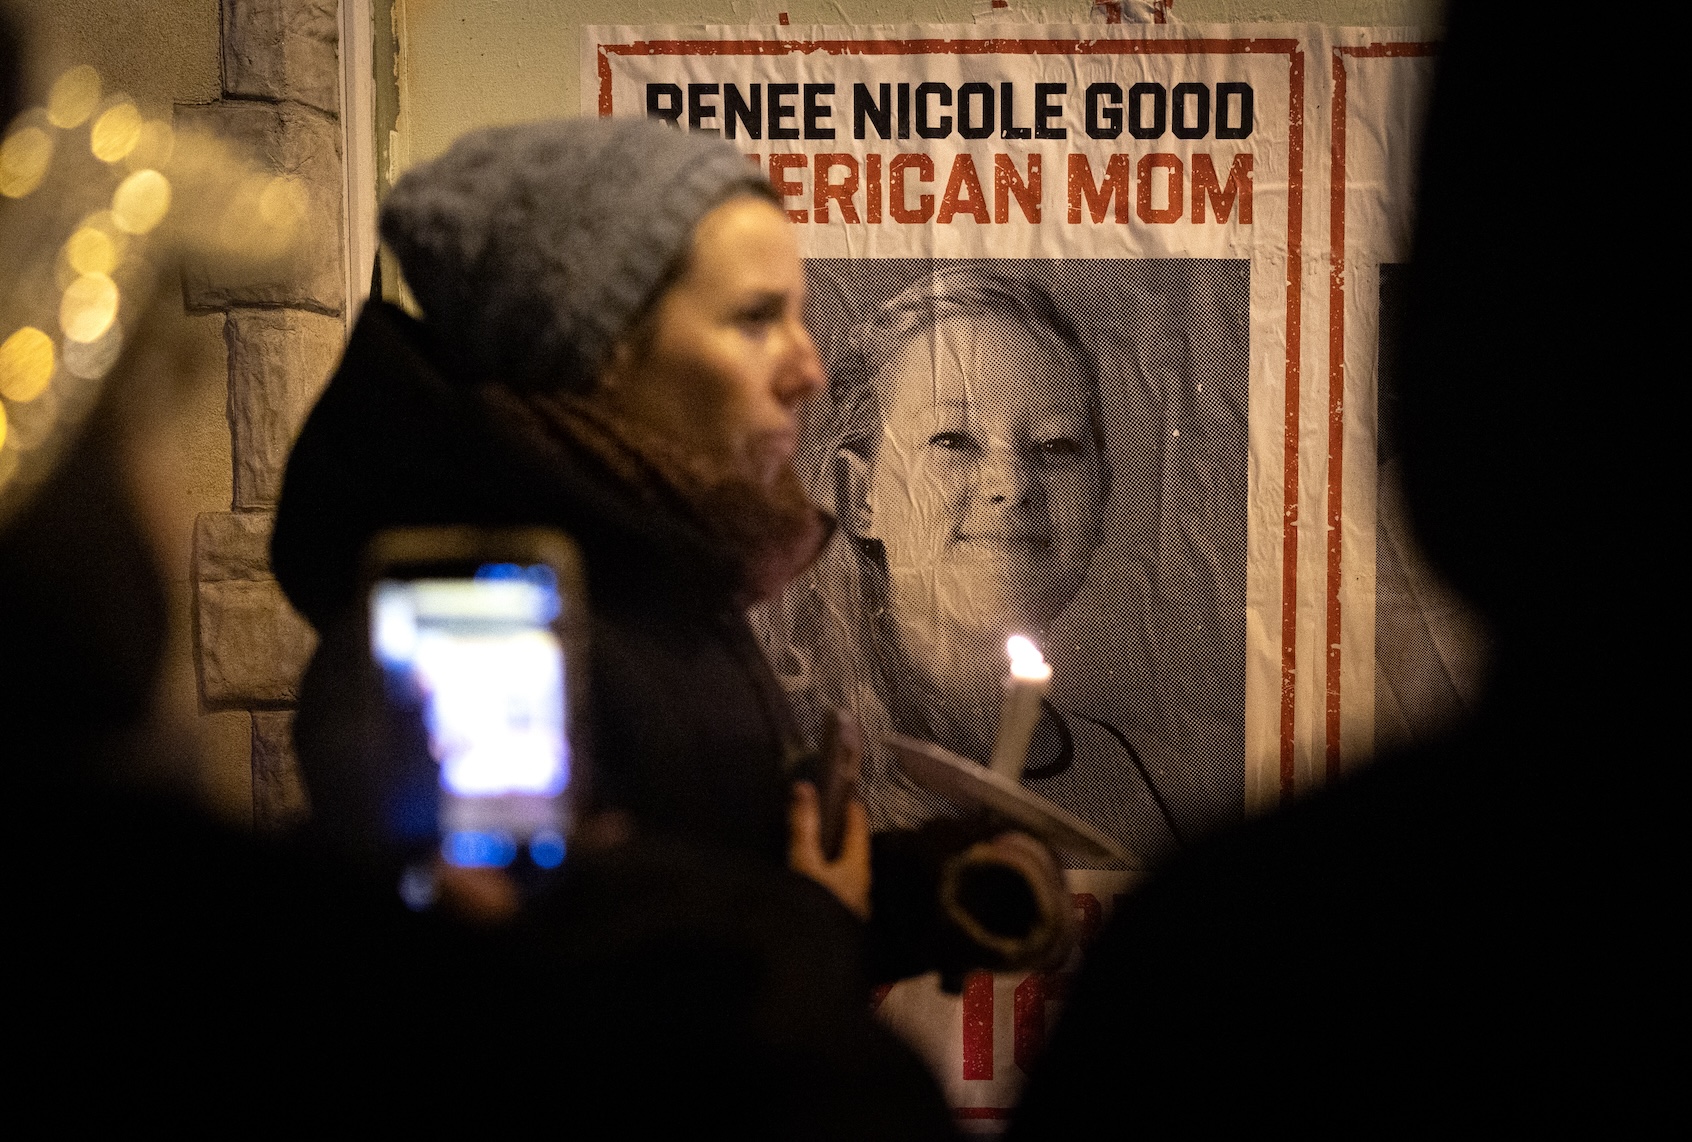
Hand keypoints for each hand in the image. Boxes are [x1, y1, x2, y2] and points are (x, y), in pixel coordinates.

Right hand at [789, 781, 871, 919]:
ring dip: (835, 862)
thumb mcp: (804, 863)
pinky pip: (840, 893)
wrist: (819, 964)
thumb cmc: (816, 906)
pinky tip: (816, 886)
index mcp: (858, 866)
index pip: (859, 828)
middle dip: (842, 837)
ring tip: (817, 852)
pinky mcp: (846, 924)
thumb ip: (802, 826)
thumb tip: (803, 786)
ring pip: (848, 875)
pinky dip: (830, 881)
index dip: (852, 809)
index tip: (845, 796)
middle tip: (827, 822)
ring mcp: (856, 907)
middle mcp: (863, 885)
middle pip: (855, 852)